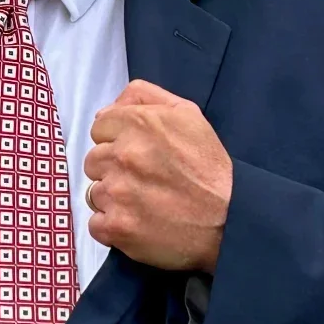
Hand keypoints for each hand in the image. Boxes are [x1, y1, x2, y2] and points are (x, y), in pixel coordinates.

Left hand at [83, 79, 232, 274]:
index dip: (116, 141)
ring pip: (94, 193)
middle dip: (113, 170)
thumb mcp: (188, 114)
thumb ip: (145, 97)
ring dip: (113, 199)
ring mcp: (118, 193)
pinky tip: (137, 224)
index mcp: (139, 124)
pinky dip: (113, 227)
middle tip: (143, 182)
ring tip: (144, 204)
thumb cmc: (210, 167)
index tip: (136, 155)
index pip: (99, 128)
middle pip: (93, 160)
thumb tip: (109, 108)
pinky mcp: (116, 227)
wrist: (230, 220)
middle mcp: (124, 155)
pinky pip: (96, 224)